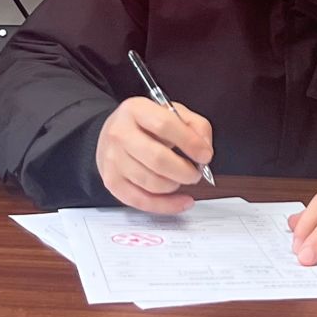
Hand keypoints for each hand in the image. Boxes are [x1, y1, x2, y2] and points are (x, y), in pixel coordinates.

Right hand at [94, 95, 213, 214]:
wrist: (114, 135)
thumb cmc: (146, 126)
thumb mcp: (172, 113)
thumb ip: (195, 126)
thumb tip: (204, 150)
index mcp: (136, 110)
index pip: (164, 125)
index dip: (190, 142)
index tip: (205, 155)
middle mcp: (120, 133)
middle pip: (157, 159)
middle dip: (185, 171)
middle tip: (195, 173)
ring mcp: (113, 159)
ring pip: (152, 183)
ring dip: (175, 185)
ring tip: (180, 178)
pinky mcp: (112, 182)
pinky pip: (143, 201)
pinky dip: (167, 205)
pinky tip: (180, 201)